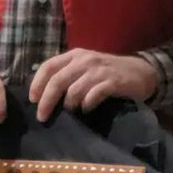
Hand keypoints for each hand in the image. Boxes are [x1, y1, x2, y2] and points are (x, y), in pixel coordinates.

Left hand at [29, 50, 158, 122]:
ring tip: (71, 111)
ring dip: (69, 104)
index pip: (48, 66)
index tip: (32, 100)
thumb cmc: (107, 73)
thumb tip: (42, 94)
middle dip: (47, 101)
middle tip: (42, 117)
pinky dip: (87, 105)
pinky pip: (93, 95)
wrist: (140, 72)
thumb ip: (66, 75)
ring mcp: (99, 70)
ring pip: (74, 90)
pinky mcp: (113, 82)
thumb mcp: (85, 68)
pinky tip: (87, 109)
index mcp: (75, 55)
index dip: (37, 83)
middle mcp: (85, 60)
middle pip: (58, 80)